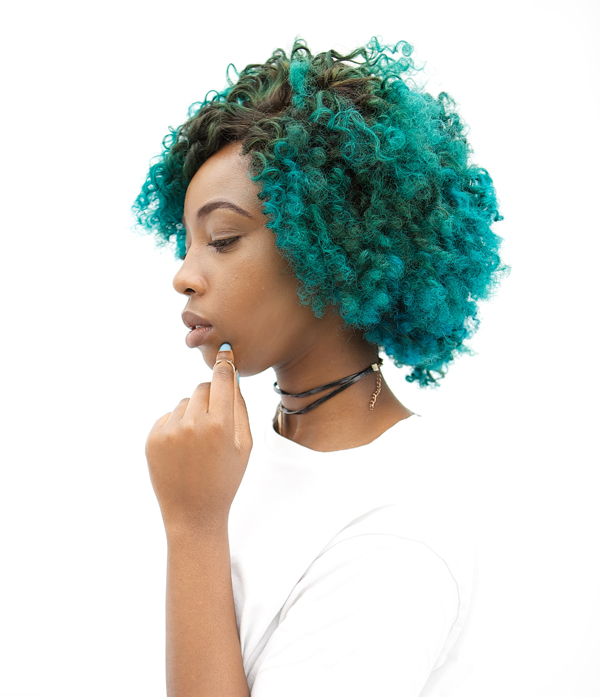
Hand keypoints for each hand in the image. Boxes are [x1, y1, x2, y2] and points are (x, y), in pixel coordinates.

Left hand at [145, 344, 251, 532]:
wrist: (193, 513)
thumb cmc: (225, 479)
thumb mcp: (243, 445)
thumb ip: (239, 408)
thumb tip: (231, 376)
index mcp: (219, 425)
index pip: (222, 379)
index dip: (225, 364)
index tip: (225, 352)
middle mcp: (192, 424)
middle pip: (203, 388)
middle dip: (211, 398)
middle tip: (215, 424)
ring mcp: (169, 431)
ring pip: (185, 402)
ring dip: (193, 414)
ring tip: (198, 445)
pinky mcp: (152, 438)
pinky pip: (168, 417)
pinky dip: (176, 426)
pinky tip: (182, 451)